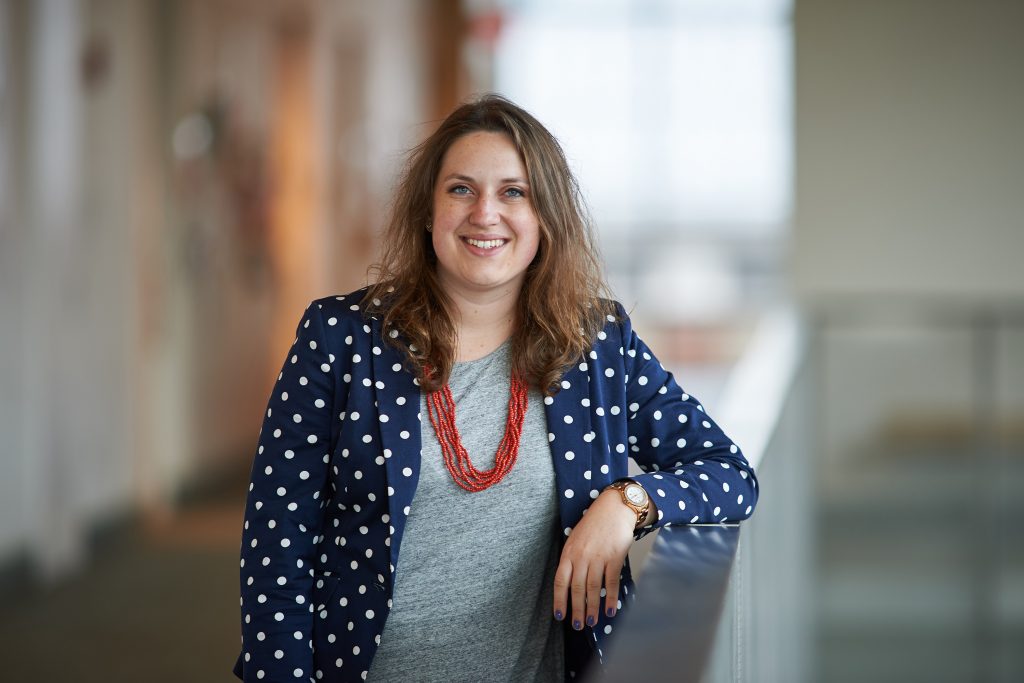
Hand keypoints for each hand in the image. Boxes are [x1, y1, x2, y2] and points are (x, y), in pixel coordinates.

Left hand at [553, 488, 635, 630]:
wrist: (614, 508)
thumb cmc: (594, 524)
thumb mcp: (575, 539)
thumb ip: (571, 560)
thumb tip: (569, 584)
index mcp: (569, 552)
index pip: (560, 581)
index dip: (559, 600)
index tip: (559, 616)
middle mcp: (581, 556)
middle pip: (577, 589)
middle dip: (577, 610)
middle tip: (578, 626)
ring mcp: (598, 557)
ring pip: (593, 588)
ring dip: (592, 608)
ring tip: (591, 621)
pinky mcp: (614, 557)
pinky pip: (611, 582)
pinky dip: (610, 598)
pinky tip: (610, 610)